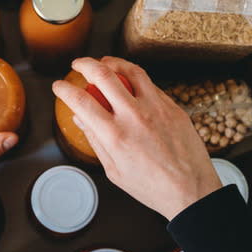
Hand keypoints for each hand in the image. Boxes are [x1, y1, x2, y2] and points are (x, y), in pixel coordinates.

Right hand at [52, 57, 221, 220]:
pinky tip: (129, 82)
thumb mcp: (114, 170)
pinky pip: (151, 84)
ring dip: (112, 62)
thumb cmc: (152, 186)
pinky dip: (135, 78)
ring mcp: (156, 108)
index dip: (64, 89)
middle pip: (103, 75)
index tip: (59, 86)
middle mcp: (134, 116)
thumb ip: (95, 140)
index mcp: (115, 136)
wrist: (191, 189)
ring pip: (131, 70)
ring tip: (104, 63)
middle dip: (85, 64)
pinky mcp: (172, 107)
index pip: (81, 101)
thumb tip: (80, 118)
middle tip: (78, 64)